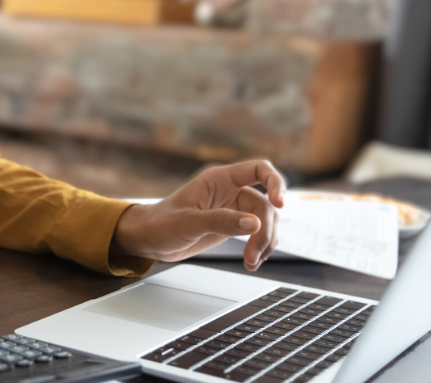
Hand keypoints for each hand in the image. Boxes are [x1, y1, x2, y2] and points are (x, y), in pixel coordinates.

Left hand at [113, 160, 285, 270]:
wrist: (149, 240)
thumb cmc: (161, 224)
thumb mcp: (188, 222)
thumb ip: (221, 221)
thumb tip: (253, 224)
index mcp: (219, 179)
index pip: (258, 169)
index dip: (275, 182)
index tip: (280, 204)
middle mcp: (230, 191)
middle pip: (265, 204)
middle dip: (265, 230)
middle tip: (254, 253)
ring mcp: (233, 208)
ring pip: (265, 221)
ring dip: (264, 242)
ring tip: (251, 262)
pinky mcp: (233, 226)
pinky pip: (258, 233)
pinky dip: (260, 248)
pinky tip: (252, 262)